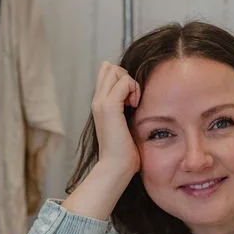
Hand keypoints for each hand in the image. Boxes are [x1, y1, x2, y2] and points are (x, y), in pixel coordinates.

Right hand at [91, 61, 141, 176]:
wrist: (116, 166)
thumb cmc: (124, 151)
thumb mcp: (125, 124)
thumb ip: (127, 109)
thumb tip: (135, 98)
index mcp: (99, 103)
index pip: (107, 72)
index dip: (122, 78)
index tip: (131, 98)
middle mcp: (97, 100)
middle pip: (111, 68)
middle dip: (127, 77)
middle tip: (134, 99)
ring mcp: (101, 102)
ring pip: (116, 70)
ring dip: (130, 82)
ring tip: (134, 103)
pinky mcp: (109, 106)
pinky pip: (124, 82)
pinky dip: (133, 89)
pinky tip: (135, 105)